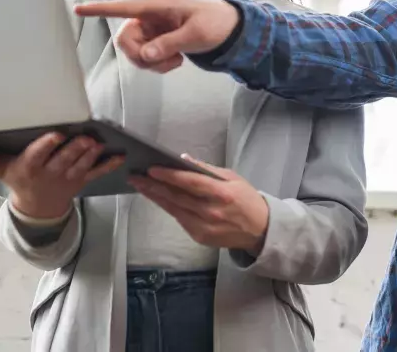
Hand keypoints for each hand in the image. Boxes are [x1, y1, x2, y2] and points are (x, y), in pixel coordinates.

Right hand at [0, 133, 124, 218]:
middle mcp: (50, 173)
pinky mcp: (82, 180)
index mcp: (30, 167)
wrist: (37, 209)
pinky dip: (108, 165)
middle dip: (74, 150)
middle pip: (63, 160)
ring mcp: (68, 178)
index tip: (55, 135)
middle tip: (84, 139)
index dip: (47, 146)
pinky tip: (120, 157)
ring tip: (96, 144)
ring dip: (90, 155)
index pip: (39, 155)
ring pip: (81, 166)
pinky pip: (97, 173)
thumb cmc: (18, 180)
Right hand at [74, 0, 240, 72]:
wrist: (229, 27)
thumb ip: (170, 44)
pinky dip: (157, 64)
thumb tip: (145, 55)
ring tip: (176, 60)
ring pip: (134, 52)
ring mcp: (151, 28)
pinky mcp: (155, 40)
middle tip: (163, 61)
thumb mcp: (196, 33)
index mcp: (157, 5)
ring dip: (151, 63)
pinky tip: (176, 60)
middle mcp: (149, 15)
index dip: (100, 9)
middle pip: (125, 39)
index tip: (78, 9)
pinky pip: (145, 57)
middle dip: (140, 56)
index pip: (124, 7)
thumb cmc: (215, 22)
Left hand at [129, 155, 268, 255]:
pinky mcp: (200, 237)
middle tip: (136, 177)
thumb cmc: (246, 198)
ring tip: (141, 186)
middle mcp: (211, 211)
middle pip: (177, 197)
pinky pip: (180, 219)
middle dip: (154, 186)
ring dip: (156, 197)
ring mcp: (204, 227)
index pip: (191, 183)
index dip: (170, 176)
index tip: (152, 169)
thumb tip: (183, 160)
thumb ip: (206, 170)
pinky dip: (168, 207)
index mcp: (222, 193)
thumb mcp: (232, 178)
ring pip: (174, 209)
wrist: (260, 229)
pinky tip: (157, 198)